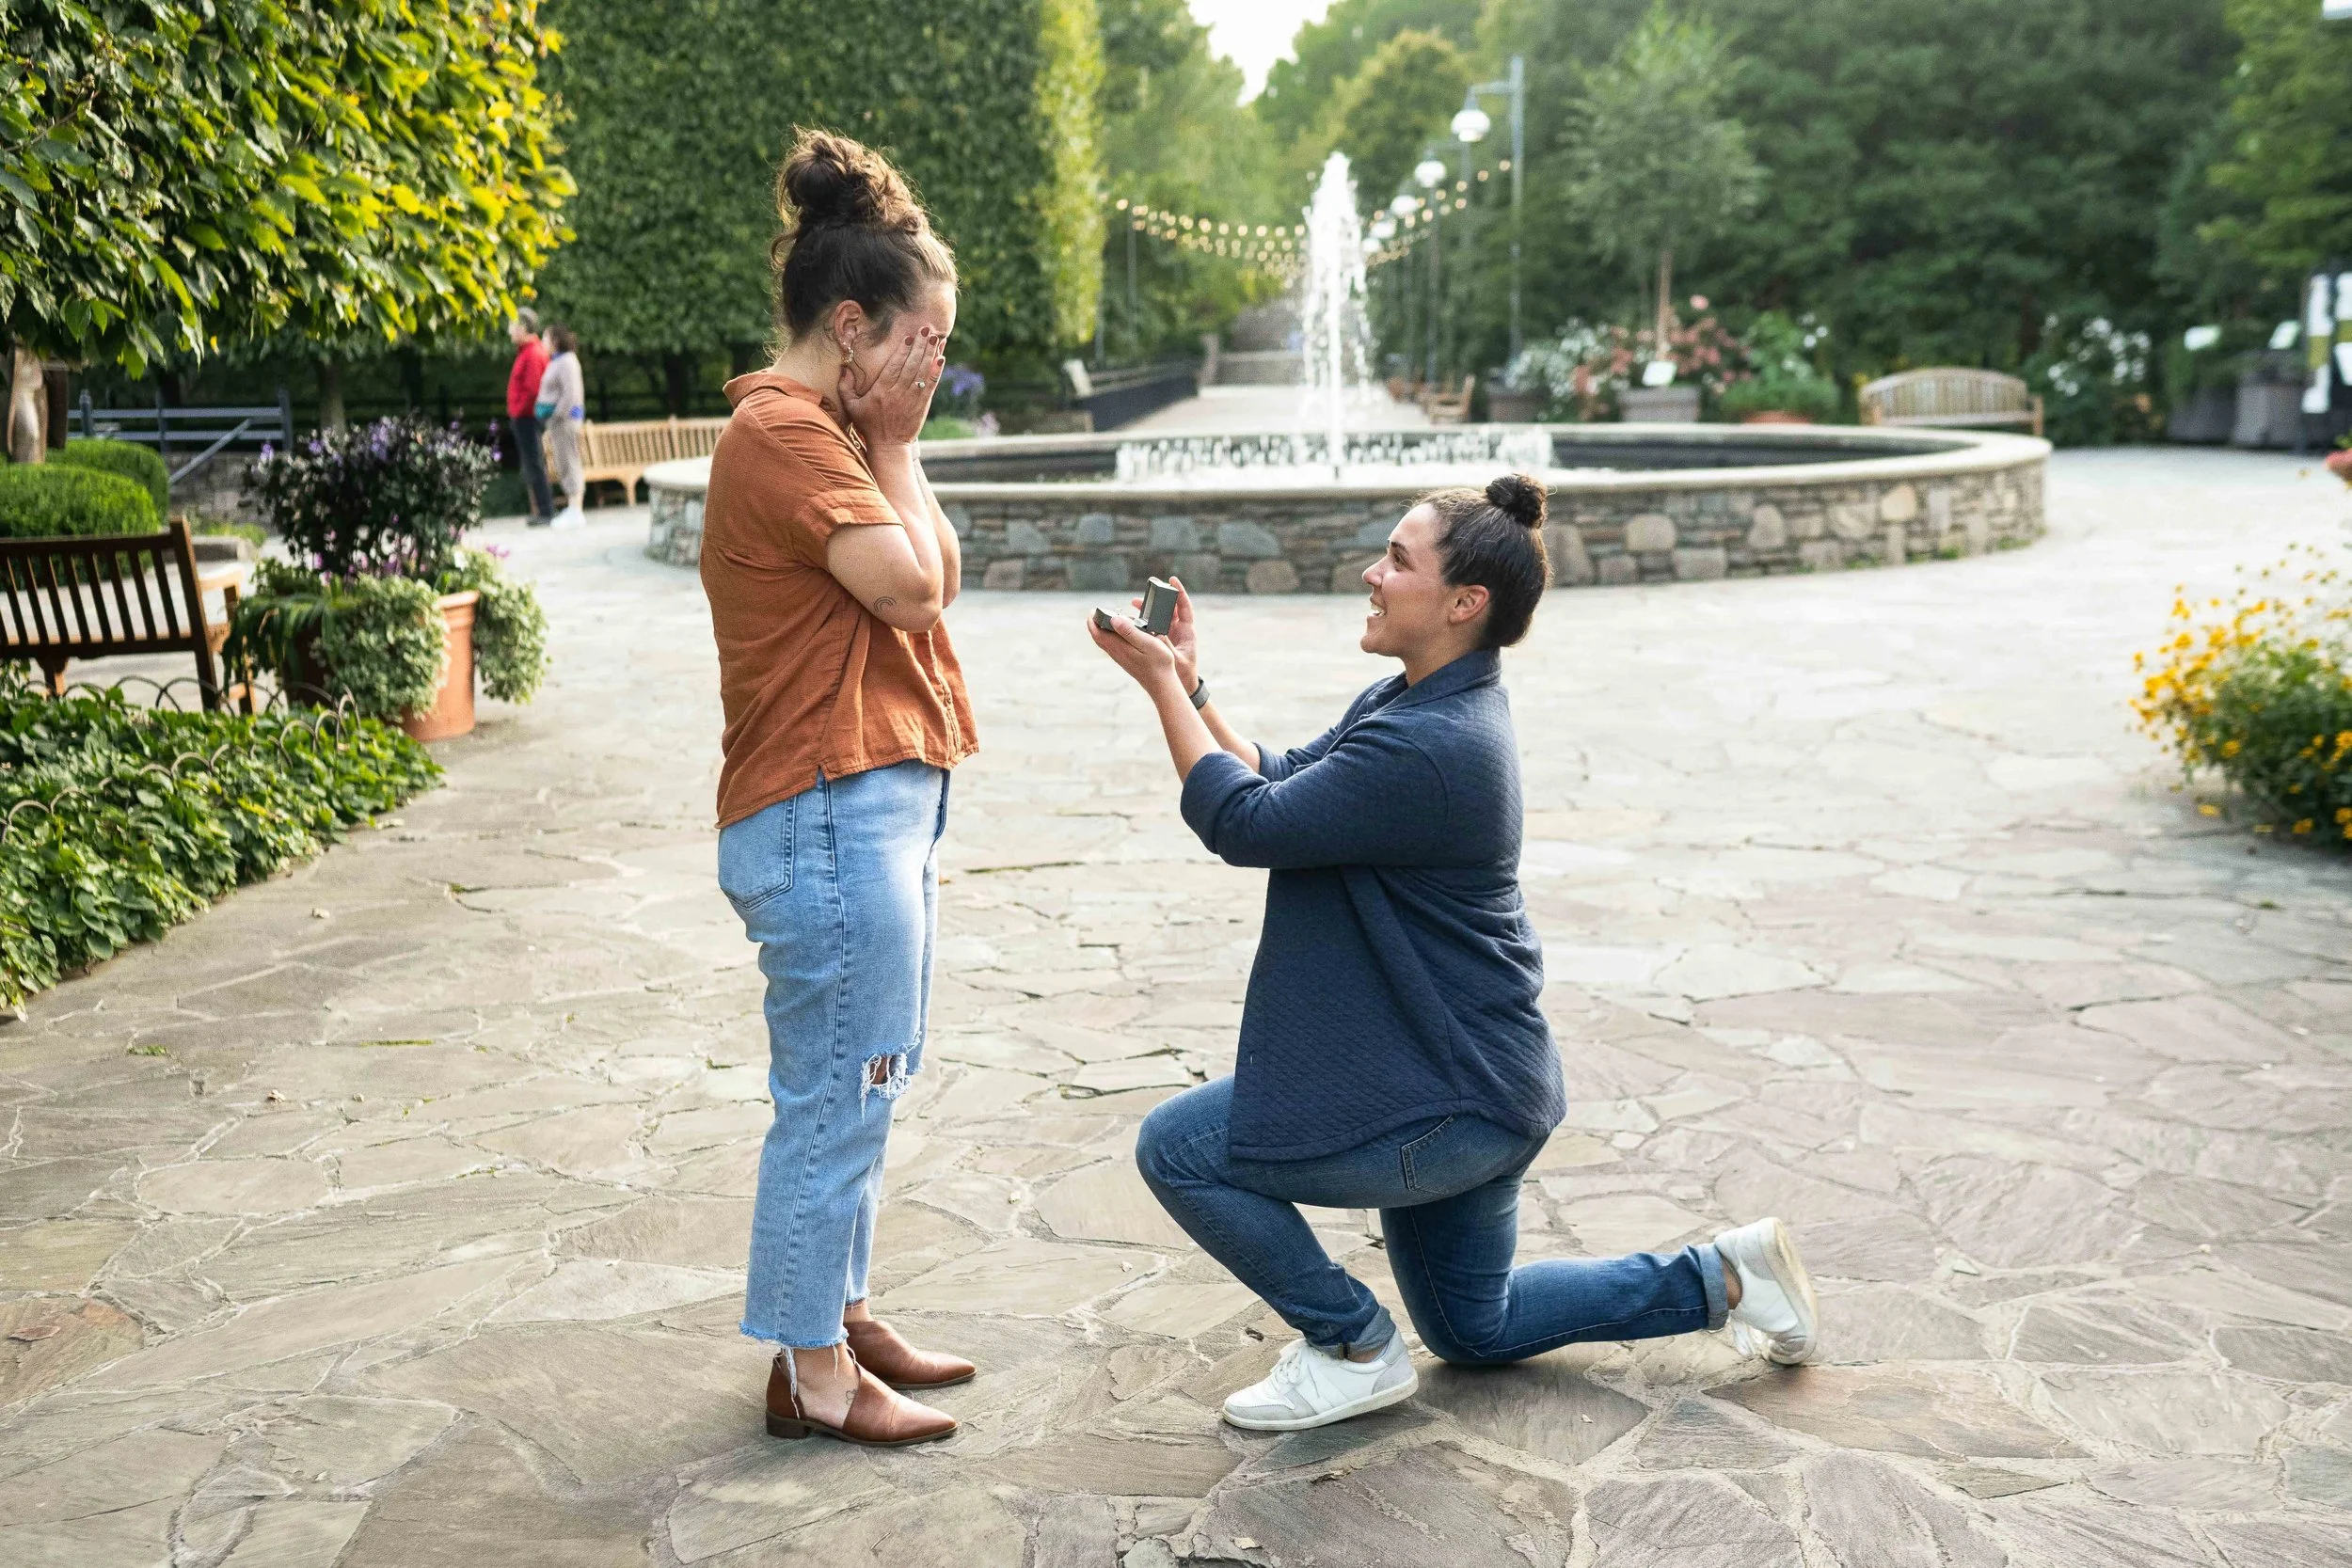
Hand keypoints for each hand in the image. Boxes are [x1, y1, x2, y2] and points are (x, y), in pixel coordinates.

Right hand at [842, 327, 944, 447]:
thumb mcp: (851, 406)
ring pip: (922, 372)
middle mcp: (898, 393)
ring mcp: (912, 398)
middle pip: (911, 365)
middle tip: (925, 329)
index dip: (902, 350)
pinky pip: (931, 384)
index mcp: (881, 391)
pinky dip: (936, 370)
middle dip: (919, 346)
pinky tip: (941, 357)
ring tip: (935, 337)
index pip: (894, 366)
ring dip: (930, 353)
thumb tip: (843, 368)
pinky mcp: (922, 404)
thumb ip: (845, 387)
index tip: (908, 336)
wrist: (889, 446)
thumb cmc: (868, 425)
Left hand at [1085, 609, 1179, 692]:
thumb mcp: (1147, 643)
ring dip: (1103, 631)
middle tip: (1098, 613)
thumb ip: (1130, 631)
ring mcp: (1121, 659)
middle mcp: (1117, 654)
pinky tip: (1121, 634)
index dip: (1093, 622)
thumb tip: (1113, 620)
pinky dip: (1111, 638)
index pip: (1098, 634)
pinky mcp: (1127, 662)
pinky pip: (1113, 648)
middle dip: (1096, 625)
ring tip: (1109, 620)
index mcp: (1120, 648)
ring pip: (1106, 644)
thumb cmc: (1159, 663)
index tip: (1092, 611)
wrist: (1162, 684)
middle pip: (1099, 638)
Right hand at [1130, 576, 1198, 692]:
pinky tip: (1132, 618)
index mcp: (1187, 631)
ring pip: (1159, 615)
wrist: (1181, 686)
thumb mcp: (1175, 658)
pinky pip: (1152, 626)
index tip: (1173, 579)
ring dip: (1149, 608)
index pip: (1185, 607)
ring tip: (1135, 602)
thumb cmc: (1183, 673)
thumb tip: (1156, 630)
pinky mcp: (1161, 640)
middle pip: (1170, 608)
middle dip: (1159, 597)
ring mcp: (1170, 634)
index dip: (1180, 592)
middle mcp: (1179, 630)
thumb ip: (1165, 643)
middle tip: (1150, 587)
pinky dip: (1144, 620)